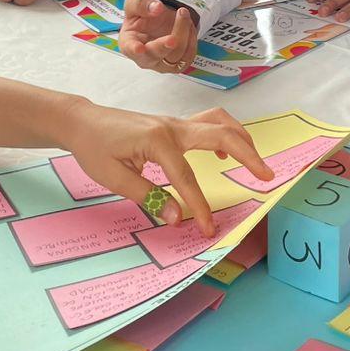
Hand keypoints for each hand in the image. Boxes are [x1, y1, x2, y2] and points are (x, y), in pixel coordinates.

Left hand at [58, 103, 272, 235]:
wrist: (83, 122)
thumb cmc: (94, 149)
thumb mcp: (114, 178)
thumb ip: (149, 196)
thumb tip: (177, 218)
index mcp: (158, 141)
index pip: (187, 178)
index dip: (200, 206)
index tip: (209, 229)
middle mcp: (172, 127)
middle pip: (221, 134)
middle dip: (247, 154)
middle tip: (266, 177)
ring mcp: (175, 122)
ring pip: (219, 121)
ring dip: (241, 138)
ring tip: (255, 162)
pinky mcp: (173, 125)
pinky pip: (208, 123)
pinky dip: (224, 134)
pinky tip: (223, 154)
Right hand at [119, 0, 199, 72]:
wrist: (158, 19)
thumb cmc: (142, 14)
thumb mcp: (135, 1)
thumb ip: (141, 4)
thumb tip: (156, 8)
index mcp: (128, 42)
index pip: (130, 48)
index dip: (134, 49)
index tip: (139, 48)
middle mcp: (143, 58)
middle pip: (155, 55)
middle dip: (164, 46)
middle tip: (172, 38)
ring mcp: (160, 64)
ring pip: (174, 56)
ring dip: (183, 34)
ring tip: (183, 13)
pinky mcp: (176, 65)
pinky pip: (187, 57)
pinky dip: (191, 40)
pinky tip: (188, 26)